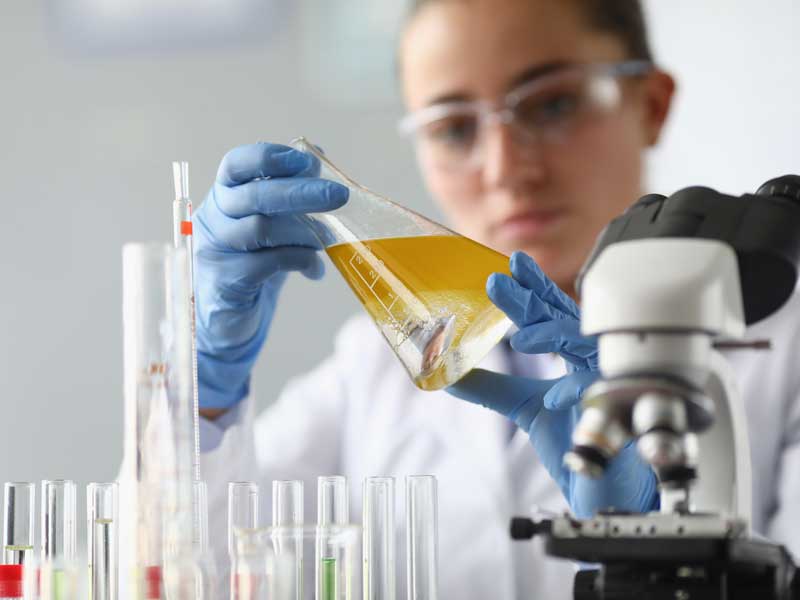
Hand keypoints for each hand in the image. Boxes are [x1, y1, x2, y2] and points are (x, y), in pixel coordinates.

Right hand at [193, 143, 347, 409]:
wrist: (229, 319)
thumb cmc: (253, 263)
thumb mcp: (271, 225)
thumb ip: (288, 194)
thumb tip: (319, 155)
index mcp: (223, 197)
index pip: (235, 165)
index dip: (269, 158)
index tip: (307, 161)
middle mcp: (213, 218)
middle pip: (255, 195)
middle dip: (301, 193)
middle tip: (339, 195)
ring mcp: (215, 250)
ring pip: (261, 229)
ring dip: (304, 232)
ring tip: (327, 240)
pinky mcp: (227, 282)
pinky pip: (268, 263)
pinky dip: (300, 261)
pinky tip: (315, 270)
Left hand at [447, 251, 657, 517]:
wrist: (604, 487)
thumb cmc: (576, 440)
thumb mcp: (523, 407)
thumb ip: (490, 387)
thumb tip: (448, 373)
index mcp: (572, 354)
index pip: (553, 312)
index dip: (535, 287)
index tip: (513, 264)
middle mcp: (592, 361)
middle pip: (565, 319)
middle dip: (532, 298)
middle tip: (499, 283)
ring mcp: (610, 383)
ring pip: (589, 345)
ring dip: (554, 336)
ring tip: (522, 338)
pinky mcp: (623, 412)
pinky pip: (604, 393)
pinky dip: (578, 392)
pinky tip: (555, 397)